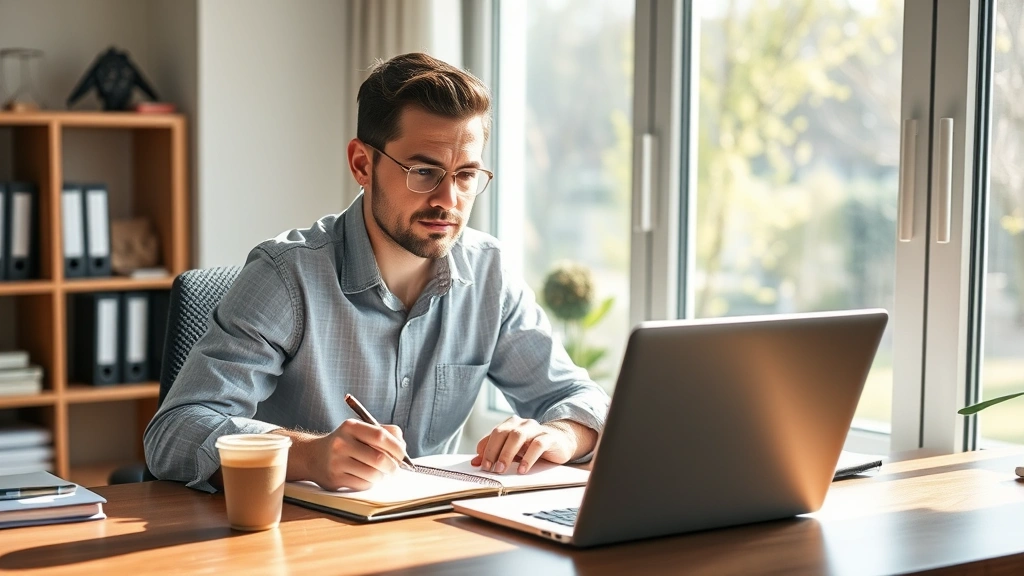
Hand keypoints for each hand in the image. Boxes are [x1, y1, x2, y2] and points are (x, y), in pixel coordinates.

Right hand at [287, 419, 407, 490]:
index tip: (403, 455)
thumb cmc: (345, 442)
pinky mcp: (335, 479)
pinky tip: (365, 477)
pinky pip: (363, 484)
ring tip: (379, 472)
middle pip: (379, 458)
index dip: (396, 447)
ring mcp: (337, 462)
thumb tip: (403, 446)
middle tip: (395, 469)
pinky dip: (370, 483)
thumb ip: (384, 432)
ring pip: (372, 474)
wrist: (314, 456)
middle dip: (392, 466)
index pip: (380, 436)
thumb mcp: (360, 430)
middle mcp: (341, 443)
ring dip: (382, 476)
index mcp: (351, 426)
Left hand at [471, 416, 582, 474]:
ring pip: (518, 436)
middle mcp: (522, 424)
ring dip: (507, 453)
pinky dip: (528, 457)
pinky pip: (537, 445)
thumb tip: (475, 462)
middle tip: (490, 468)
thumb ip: (495, 454)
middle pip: (503, 433)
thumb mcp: (512, 451)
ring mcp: (536, 429)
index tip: (481, 465)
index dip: (485, 449)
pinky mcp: (549, 438)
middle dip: (494, 451)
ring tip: (502, 469)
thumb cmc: (532, 447)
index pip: (493, 434)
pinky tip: (522, 469)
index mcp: (510, 424)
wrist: (560, 442)